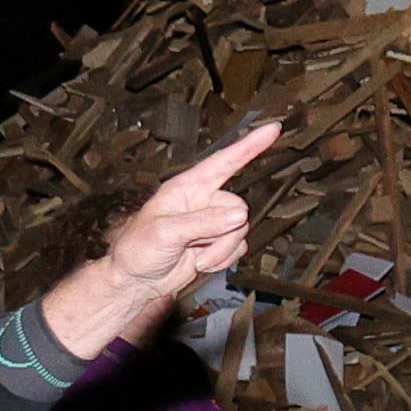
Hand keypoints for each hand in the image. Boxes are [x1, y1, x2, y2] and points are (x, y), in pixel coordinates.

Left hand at [106, 120, 281, 300]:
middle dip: (222, 232)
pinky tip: (202, 263)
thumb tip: (238, 217)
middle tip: (196, 246)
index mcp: (187, 187)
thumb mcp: (165, 231)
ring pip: (241, 231)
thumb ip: (202, 222)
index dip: (249, 146)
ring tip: (196, 257)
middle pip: (238, 208)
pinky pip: (239, 248)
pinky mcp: (217, 244)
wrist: (137, 280)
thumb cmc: (137, 248)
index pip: (224, 161)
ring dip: (221, 250)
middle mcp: (203, 201)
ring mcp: (212, 223)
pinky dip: (223, 260)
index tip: (273, 129)